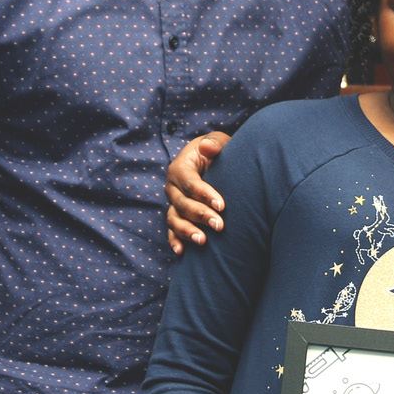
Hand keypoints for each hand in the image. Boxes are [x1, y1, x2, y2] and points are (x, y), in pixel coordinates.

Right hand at [166, 131, 231, 253]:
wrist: (217, 164)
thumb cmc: (220, 152)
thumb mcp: (219, 142)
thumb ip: (215, 143)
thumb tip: (207, 148)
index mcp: (181, 167)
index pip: (189, 181)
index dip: (204, 194)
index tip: (222, 205)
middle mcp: (173, 186)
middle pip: (182, 203)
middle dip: (200, 215)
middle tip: (220, 226)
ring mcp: (173, 203)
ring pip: (174, 219)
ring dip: (187, 231)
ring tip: (203, 241)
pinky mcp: (176, 216)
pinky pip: (171, 230)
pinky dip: (175, 241)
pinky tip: (182, 252)